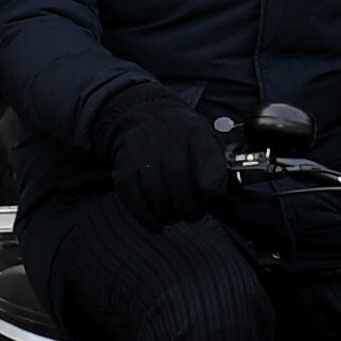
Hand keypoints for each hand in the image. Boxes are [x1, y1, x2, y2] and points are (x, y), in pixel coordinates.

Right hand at [101, 85, 232, 228]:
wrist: (145, 116)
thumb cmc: (182, 137)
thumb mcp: (207, 139)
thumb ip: (216, 164)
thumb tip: (215, 192)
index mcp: (194, 132)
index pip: (206, 157)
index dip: (212, 179)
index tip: (213, 194)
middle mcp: (166, 140)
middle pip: (180, 185)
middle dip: (190, 208)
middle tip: (193, 213)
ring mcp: (141, 154)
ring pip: (157, 196)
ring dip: (170, 215)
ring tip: (176, 215)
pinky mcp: (123, 168)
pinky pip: (133, 198)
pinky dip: (146, 217)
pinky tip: (157, 224)